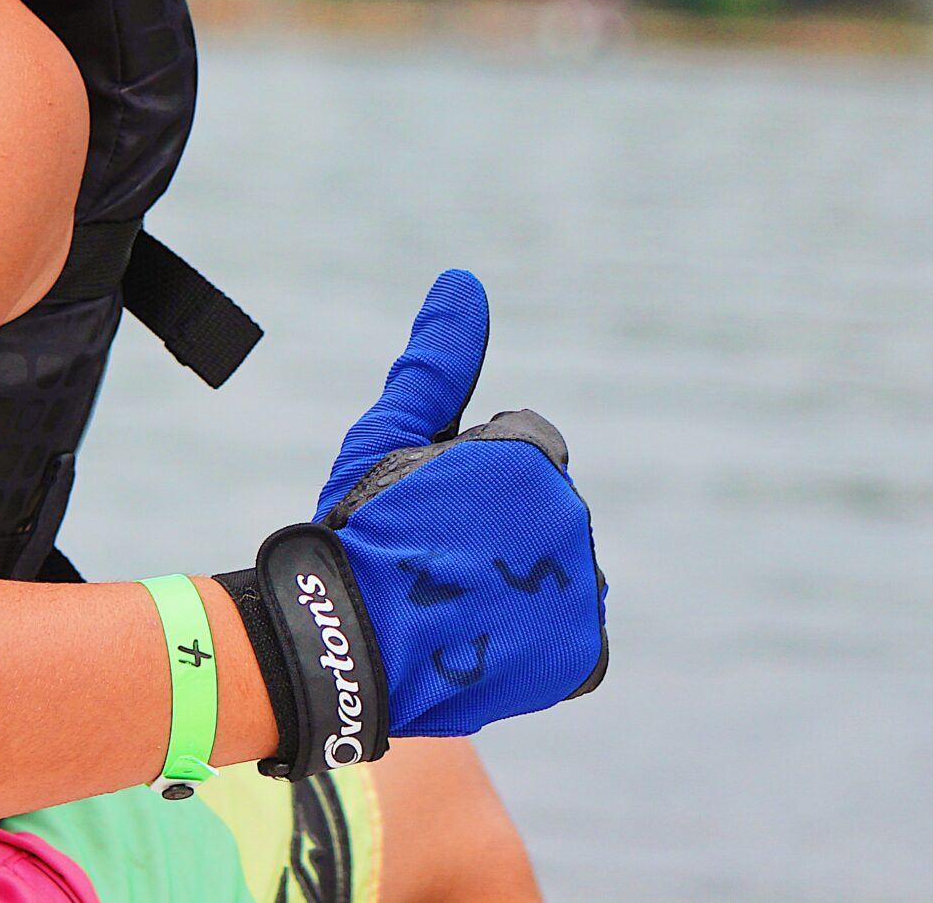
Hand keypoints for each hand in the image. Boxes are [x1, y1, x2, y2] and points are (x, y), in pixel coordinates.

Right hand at [224, 272, 607, 776]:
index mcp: (530, 456)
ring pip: (556, 576)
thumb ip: (438, 361)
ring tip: (455, 608)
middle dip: (496, 536)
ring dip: (517, 589)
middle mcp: (569, 515)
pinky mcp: (582, 651)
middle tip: (435, 564)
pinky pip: (568, 638)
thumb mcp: (390, 436)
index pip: (523, 456)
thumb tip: (463, 280)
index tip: (428, 516)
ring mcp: (580, 587)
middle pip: (542, 517)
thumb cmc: (362, 532)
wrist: (350, 645)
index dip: (468, 487)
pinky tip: (486, 645)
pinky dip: (534, 644)